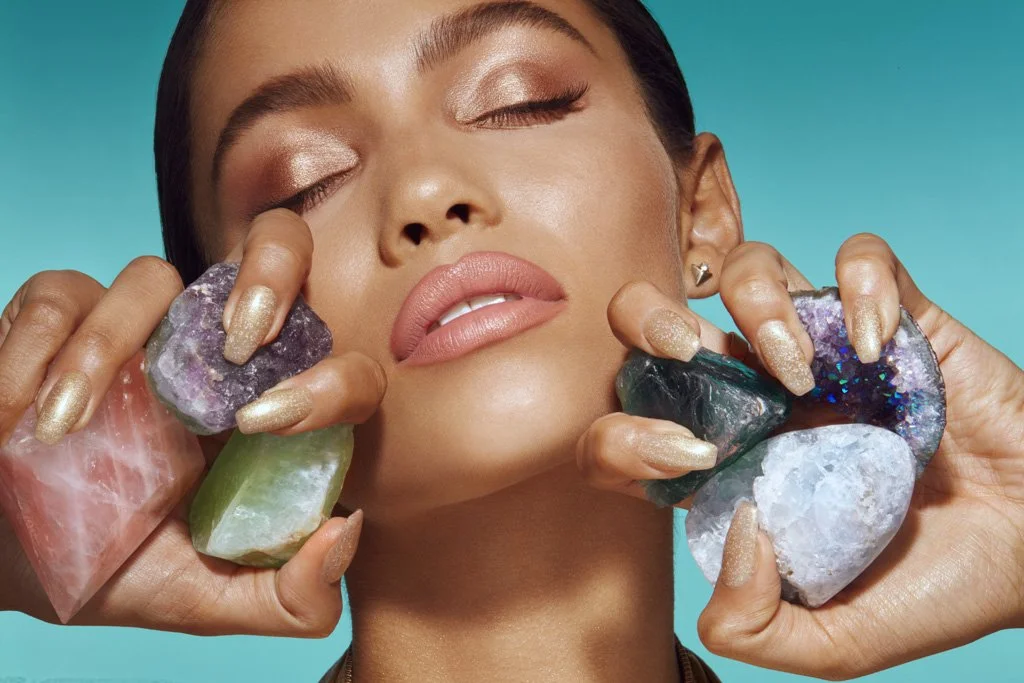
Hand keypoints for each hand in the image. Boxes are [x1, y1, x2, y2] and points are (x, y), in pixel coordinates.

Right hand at [0, 208, 385, 636]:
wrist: (12, 560)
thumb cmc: (119, 568)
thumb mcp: (209, 597)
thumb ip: (291, 595)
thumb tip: (347, 530)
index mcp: (270, 410)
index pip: (343, 365)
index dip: (333, 380)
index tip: (268, 424)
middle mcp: (217, 354)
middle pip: (280, 248)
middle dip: (272, 269)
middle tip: (241, 340)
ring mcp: (143, 326)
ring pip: (152, 276)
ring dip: (105, 348)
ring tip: (63, 429)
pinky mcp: (65, 315)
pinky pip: (63, 294)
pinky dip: (36, 351)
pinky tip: (16, 413)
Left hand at [577, 233, 1023, 678]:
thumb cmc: (932, 587)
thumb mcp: (834, 639)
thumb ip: (757, 625)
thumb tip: (731, 534)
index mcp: (727, 462)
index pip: (624, 425)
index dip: (617, 434)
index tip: (684, 461)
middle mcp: (758, 394)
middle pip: (655, 319)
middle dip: (646, 322)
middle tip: (688, 358)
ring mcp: (822, 348)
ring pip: (748, 268)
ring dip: (757, 302)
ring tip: (801, 372)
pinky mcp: (892, 317)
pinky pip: (860, 257)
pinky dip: (862, 284)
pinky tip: (879, 345)